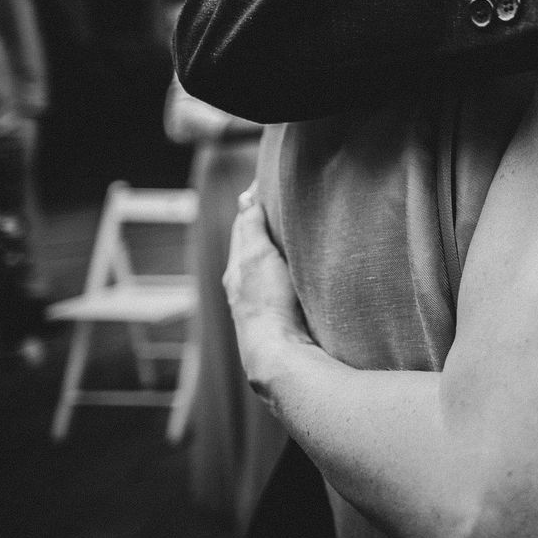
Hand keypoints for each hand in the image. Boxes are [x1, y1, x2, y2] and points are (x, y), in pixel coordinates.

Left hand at [223, 192, 313, 398]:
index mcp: (237, 269)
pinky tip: (300, 272)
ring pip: (267, 268)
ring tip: (293, 234)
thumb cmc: (267, 302)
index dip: (253, 208)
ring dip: (277, 251)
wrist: (279, 351)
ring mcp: (263, 303)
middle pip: (253, 249)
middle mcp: (245, 286)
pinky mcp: (282, 316)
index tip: (265, 186)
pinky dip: (288, 271)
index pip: (242, 230)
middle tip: (280, 205)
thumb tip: (246, 198)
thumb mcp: (257, 256)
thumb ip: (251, 228)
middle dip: (263, 229)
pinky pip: (282, 284)